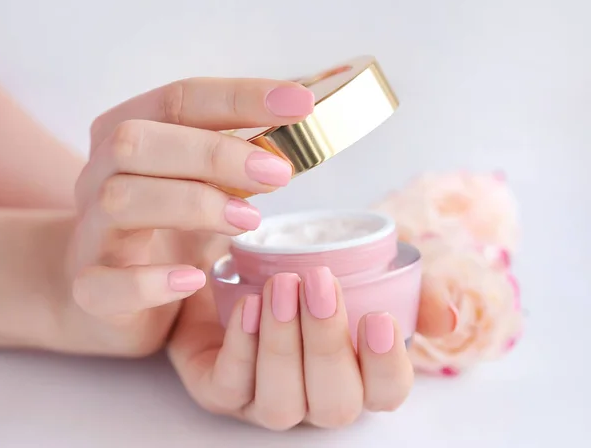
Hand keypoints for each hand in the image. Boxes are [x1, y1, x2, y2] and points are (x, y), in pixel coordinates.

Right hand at [61, 77, 314, 355]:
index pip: (180, 99)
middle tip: (278, 173)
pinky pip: (101, 284)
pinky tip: (194, 279)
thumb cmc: (170, 224)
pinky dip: (149, 281)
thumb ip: (241, 160)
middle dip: (212, 151)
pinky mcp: (89, 287)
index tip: (300, 103)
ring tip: (251, 220)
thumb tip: (305, 136)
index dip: (239, 96)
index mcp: (133, 135)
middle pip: (137, 140)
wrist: (110, 290)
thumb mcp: (207, 183)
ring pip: (122, 199)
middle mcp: (101, 174)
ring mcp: (89, 231)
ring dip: (194, 204)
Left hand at [168, 264, 456, 429]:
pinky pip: (229, 387)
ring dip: (284, 344)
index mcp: (356, 372)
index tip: (379, 320)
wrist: (244, 264)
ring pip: (281, 403)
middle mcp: (315, 395)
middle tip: (320, 284)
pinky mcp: (221, 389)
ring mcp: (266, 397)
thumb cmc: (312, 272)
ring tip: (281, 286)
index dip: (387, 367)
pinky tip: (247, 305)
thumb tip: (446, 317)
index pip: (386, 393)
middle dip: (328, 344)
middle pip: (334, 403)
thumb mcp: (369, 268)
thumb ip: (414, 290)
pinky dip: (241, 347)